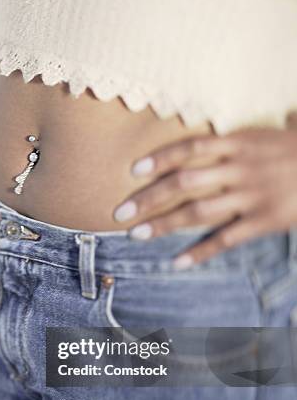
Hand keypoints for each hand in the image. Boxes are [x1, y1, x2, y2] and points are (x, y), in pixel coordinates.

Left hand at [114, 127, 296, 268]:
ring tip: (136, 235)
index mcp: (238, 144)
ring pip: (199, 212)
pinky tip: (177, 262)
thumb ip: (226, 145)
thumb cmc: (291, 151)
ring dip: (164, 224)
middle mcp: (240, 168)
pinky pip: (225, 239)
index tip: (132, 171)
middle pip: (185, 182)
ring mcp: (251, 196)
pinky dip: (200, 251)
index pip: (190, 148)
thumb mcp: (260, 137)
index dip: (159, 159)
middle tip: (120, 212)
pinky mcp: (263, 222)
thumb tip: (190, 150)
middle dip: (149, 198)